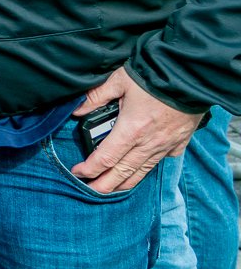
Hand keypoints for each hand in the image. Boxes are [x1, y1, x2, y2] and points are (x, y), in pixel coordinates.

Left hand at [70, 67, 202, 193]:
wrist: (191, 78)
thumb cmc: (154, 78)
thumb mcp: (119, 81)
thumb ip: (96, 96)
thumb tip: (77, 109)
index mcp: (131, 130)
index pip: (105, 158)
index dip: (89, 169)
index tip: (77, 173)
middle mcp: (148, 144)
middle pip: (122, 172)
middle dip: (105, 185)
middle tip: (91, 191)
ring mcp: (165, 146)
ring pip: (142, 171)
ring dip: (126, 182)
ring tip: (112, 189)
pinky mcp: (179, 143)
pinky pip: (161, 160)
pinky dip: (149, 167)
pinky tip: (141, 169)